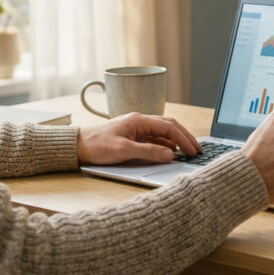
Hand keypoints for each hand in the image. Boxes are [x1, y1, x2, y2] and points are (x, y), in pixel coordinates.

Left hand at [76, 113, 202, 164]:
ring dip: (176, 141)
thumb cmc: (96, 145)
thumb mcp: (124, 151)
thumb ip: (148, 152)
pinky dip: (165, 145)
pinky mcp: (132, 137)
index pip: (169, 127)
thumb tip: (170, 154)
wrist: (76, 146)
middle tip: (196, 149)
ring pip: (163, 132)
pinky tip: (170, 152)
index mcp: (139, 120)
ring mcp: (136, 129)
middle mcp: (140, 121)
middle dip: (185, 137)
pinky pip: (154, 139)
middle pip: (169, 126)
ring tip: (187, 151)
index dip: (184, 138)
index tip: (193, 150)